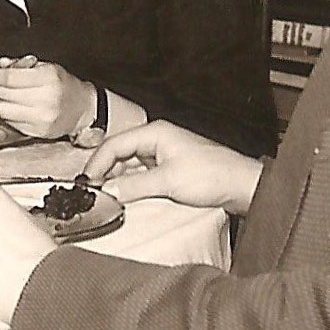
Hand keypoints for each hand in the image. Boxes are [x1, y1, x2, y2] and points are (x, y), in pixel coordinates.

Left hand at [0, 55, 93, 139]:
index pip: (11, 77)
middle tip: (6, 84)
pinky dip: (11, 115)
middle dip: (1, 87)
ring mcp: (42, 118)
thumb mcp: (47, 67)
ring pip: (4, 110)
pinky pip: (11, 123)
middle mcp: (46, 99)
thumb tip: (3, 64)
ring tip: (14, 97)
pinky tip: (21, 109)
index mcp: (49, 78)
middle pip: (5, 93)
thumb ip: (23, 65)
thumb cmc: (65, 86)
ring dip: (4, 102)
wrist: (83, 109)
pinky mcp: (38, 132)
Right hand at [80, 119, 263, 215]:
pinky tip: (126, 197)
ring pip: (130, 165)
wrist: (243, 186)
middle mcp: (157, 140)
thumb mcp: (169, 182)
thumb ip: (135, 187)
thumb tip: (107, 192)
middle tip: (92, 192)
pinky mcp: (170, 169)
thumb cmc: (213, 175)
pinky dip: (131, 185)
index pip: (114, 144)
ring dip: (118, 180)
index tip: (86, 182)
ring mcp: (163, 154)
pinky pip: (142, 175)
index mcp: (154, 132)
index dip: (97, 163)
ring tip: (106, 197)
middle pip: (119, 153)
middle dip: (105, 172)